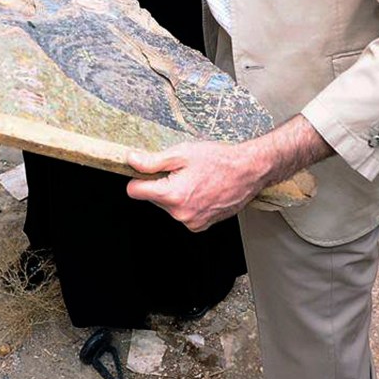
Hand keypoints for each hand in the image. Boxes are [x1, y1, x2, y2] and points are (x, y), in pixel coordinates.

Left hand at [126, 115, 331, 230]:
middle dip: (160, 184)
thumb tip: (131, 161)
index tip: (147, 170)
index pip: (135, 192)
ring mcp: (192, 222)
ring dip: (174, 194)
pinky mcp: (201, 226)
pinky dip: (187, 202)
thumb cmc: (218, 159)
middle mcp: (180, 214)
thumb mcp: (182, 153)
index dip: (138, 178)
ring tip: (194, 179)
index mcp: (172, 195)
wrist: (248, 171)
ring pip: (168, 206)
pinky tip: (201, 189)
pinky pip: (183, 213)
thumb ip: (153, 161)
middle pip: (153, 198)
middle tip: (180, 170)